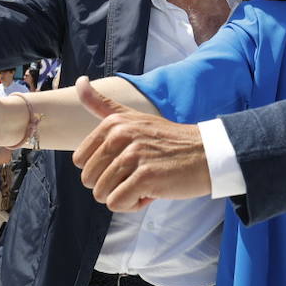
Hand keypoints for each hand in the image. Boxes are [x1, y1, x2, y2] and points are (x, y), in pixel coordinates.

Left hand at [72, 76, 211, 212]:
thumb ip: (102, 104)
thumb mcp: (134, 117)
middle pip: (89, 180)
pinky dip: (133, 204)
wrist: (206, 154)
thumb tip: (79, 81)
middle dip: (112, 185)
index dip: (102, 169)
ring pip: (102, 194)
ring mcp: (133, 155)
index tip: (127, 162)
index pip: (80, 161)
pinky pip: (117, 203)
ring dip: (124, 196)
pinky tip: (151, 192)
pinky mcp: (145, 176)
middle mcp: (120, 135)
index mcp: (113, 123)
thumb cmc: (169, 141)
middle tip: (138, 174)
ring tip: (146, 182)